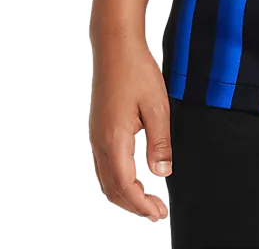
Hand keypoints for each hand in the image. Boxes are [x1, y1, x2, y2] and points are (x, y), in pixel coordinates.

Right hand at [89, 34, 172, 221]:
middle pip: (112, 189)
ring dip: (124, 194)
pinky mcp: (97, 129)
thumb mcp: (157, 106)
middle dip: (134, 205)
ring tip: (147, 199)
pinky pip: (104, 165)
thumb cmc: (136, 71)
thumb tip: (163, 174)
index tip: (160, 212)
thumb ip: (160, 143)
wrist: (115, 47)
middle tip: (157, 211)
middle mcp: (100, 142)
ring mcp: (96, 136)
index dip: (142, 204)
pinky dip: (117, 179)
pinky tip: (133, 176)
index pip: (126, 186)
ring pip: (105, 179)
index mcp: (114, 140)